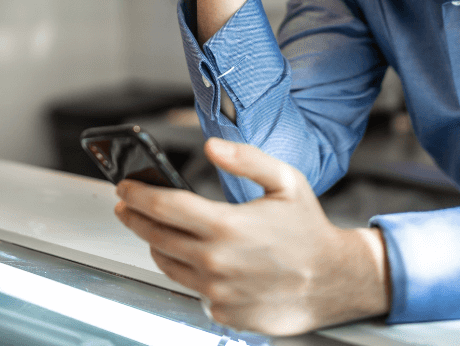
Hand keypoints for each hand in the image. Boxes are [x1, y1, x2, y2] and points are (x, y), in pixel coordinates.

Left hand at [114, 137, 390, 335]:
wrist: (334, 282)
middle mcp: (216, 262)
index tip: (124, 187)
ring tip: (159, 230)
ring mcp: (217, 292)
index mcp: (227, 226)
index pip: (165, 207)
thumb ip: (246, 159)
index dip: (138, 194)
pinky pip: (192, 289)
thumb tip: (211, 146)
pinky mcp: (222, 313)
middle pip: (156, 237)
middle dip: (135, 218)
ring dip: (157, 245)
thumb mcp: (286, 181)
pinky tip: (201, 259)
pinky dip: (190, 272)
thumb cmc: (309, 231)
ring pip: (168, 265)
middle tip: (127, 205)